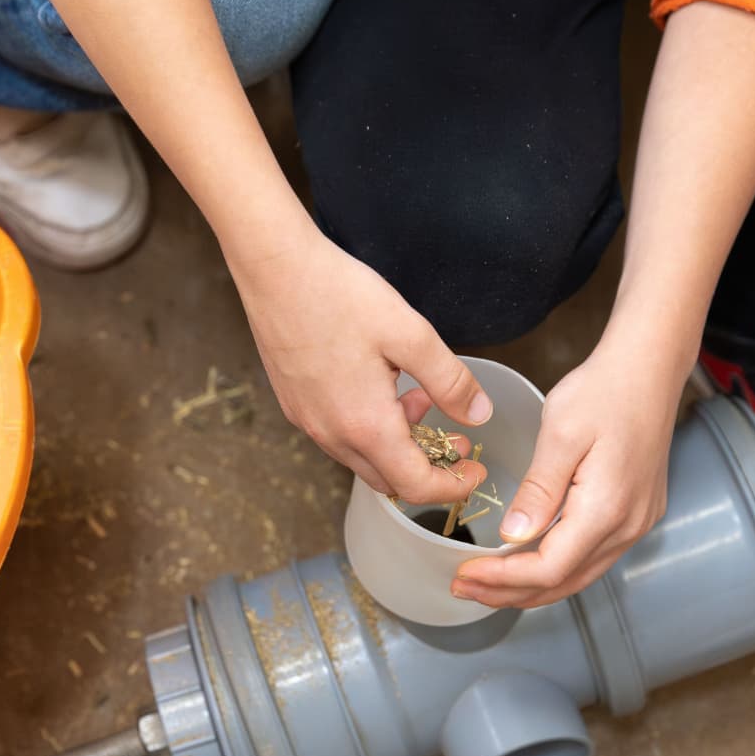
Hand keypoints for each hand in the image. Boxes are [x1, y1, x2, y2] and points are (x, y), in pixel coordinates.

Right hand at [233, 227, 491, 503]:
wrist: (275, 269)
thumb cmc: (339, 295)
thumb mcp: (410, 334)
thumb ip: (449, 380)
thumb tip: (480, 415)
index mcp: (365, 425)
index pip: (415, 485)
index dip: (453, 486)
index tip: (475, 469)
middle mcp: (332, 434)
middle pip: (388, 480)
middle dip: (427, 468)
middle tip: (455, 440)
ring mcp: (308, 422)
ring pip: (362, 458)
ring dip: (397, 445)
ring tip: (418, 399)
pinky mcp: (295, 405)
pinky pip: (339, 437)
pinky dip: (370, 430)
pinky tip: (380, 387)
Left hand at [452, 338, 682, 608]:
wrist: (649, 367)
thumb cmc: (604, 390)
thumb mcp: (561, 434)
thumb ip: (539, 491)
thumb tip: (513, 536)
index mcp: (606, 509)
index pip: (548, 569)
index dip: (502, 579)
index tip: (464, 574)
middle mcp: (628, 526)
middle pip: (563, 583)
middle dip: (510, 594)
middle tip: (464, 588)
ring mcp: (636, 523)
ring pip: (579, 576)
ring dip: (531, 587)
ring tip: (488, 584)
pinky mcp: (636, 514)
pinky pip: (592, 558)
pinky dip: (556, 569)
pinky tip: (527, 562)